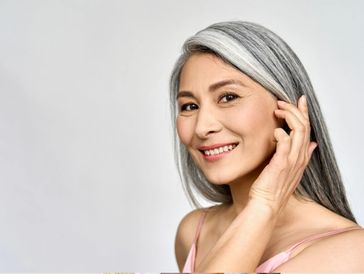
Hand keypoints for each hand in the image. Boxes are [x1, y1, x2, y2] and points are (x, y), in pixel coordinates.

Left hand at [248, 95, 316, 214]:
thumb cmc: (273, 187)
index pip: (307, 130)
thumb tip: (312, 144)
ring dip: (289, 117)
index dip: (305, 113)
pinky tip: (275, 129)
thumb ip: (302, 156)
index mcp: (301, 157)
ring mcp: (291, 161)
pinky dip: (281, 134)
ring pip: (299, 131)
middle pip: (305, 127)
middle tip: (282, 102)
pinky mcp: (281, 164)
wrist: (267, 205)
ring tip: (277, 109)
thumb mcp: (291, 170)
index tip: (300, 100)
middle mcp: (299, 157)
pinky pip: (285, 144)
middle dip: (296, 110)